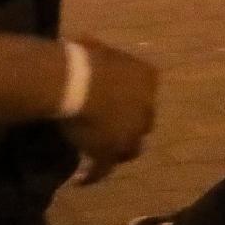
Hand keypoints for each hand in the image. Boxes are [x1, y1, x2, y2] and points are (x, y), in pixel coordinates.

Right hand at [60, 39, 157, 183]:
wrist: (76, 81)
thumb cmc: (86, 58)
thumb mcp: (97, 49)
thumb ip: (98, 54)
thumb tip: (82, 44)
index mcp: (148, 78)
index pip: (145, 94)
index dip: (131, 102)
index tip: (118, 105)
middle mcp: (147, 107)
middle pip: (143, 123)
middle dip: (130, 127)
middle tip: (112, 132)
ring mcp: (131, 133)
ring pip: (130, 149)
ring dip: (118, 152)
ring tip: (101, 158)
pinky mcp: (110, 152)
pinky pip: (103, 168)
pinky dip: (93, 175)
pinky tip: (81, 181)